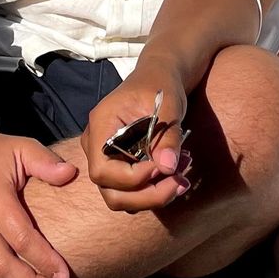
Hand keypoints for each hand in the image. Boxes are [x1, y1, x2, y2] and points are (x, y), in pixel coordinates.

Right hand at [83, 62, 193, 212]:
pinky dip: (154, 192)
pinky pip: (131, 193)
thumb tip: (168, 168)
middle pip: (110, 192)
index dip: (134, 178)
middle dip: (148, 196)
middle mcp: (96, 146)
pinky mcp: (119, 167)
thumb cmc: (160, 85)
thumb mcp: (169, 105)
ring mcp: (105, 159)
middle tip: (180, 182)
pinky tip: (176, 175)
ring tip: (182, 178)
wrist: (159, 78)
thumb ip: (167, 137)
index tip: (164, 166)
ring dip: (154, 196)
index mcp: (100, 126)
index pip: (103, 169)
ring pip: (121, 198)